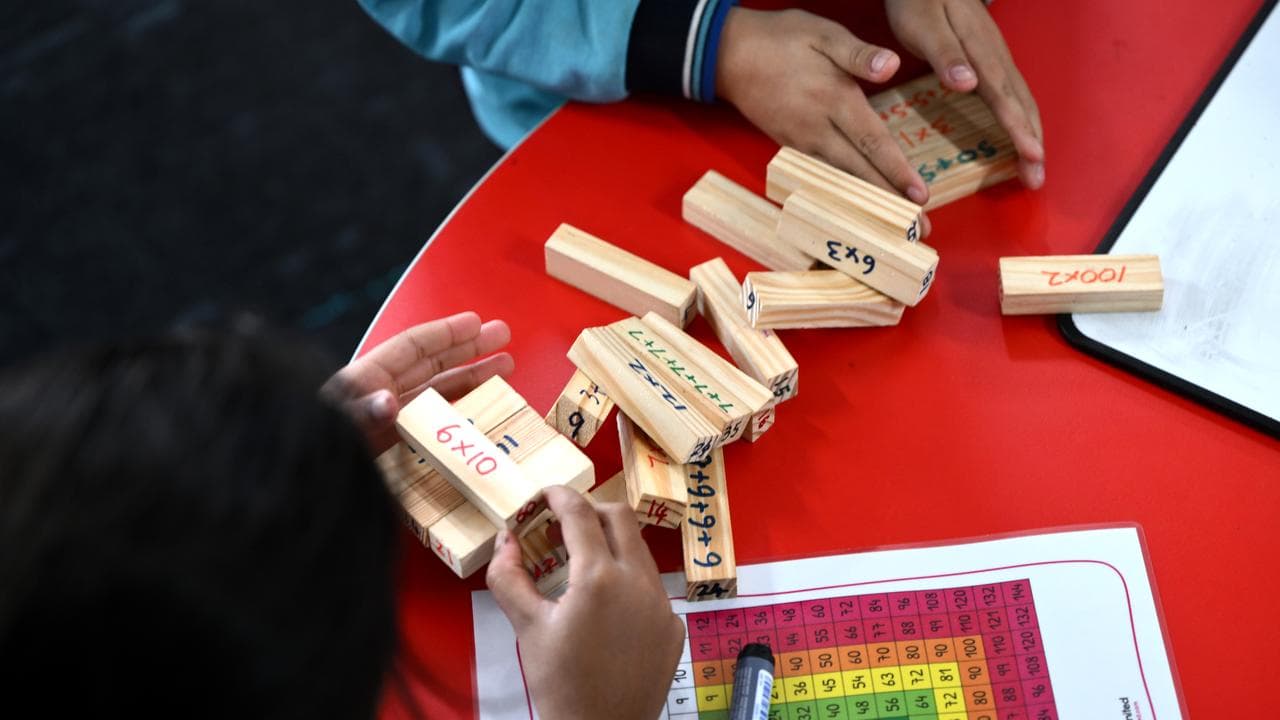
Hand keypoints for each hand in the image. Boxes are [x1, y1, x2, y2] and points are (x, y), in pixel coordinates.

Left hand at [321, 311, 513, 451]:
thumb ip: (358, 412)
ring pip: (436, 393)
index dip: (446, 333)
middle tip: (502, 335)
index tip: (477, 322)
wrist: (288, 491)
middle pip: (431, 364)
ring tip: (504, 369)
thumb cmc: (305, 449)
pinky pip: (431, 425)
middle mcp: (378, 396)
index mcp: (363, 381)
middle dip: (468, 349)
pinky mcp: (391, 449)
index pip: (412, 347)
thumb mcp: (332, 426)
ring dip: (471, 380)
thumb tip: (389, 400)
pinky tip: (479, 415)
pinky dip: (457, 416)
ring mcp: (387, 423)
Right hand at [486, 487, 684, 719]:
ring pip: (639, 552)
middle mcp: (638, 582)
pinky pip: (651, 587)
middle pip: (619, 517)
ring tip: (580, 566)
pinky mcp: (673, 626)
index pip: (580, 513)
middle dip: (589, 511)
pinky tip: (605, 608)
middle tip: (561, 526)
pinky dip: (627, 581)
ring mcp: (662, 604)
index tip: (544, 495)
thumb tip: (504, 539)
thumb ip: (508, 576)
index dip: (559, 496)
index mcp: (598, 577)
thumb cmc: (559, 683)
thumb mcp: (526, 627)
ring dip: (610, 546)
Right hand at [717, 7, 932, 234]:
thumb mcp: (822, 33)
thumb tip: (891, 66)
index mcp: (835, 99)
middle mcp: (818, 129)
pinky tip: (857, 209)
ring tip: (892, 229)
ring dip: (867, 206)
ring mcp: (801, 143)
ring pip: (840, 181)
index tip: (919, 198)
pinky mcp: (790, 147)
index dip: (897, 172)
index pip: (873, 143)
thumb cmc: (779, 39)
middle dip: (889, 203)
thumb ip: (859, 53)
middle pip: (859, 172)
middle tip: (919, 231)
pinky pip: (822, 177)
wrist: (729, 54)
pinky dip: (842, 195)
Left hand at [885, 0, 1044, 187]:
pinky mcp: (989, 56)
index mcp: (981, 50)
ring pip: (1021, 97)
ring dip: (1030, 132)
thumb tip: (968, 84)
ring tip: (1033, 166)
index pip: (1004, 96)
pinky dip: (1021, 116)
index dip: (1018, 128)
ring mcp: (995, 55)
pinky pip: (1012, 91)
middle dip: (1032, 141)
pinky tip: (1019, 132)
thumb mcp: (925, 24)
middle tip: (1037, 179)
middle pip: (1021, 101)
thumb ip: (945, 54)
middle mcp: (995, 55)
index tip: (1032, 157)